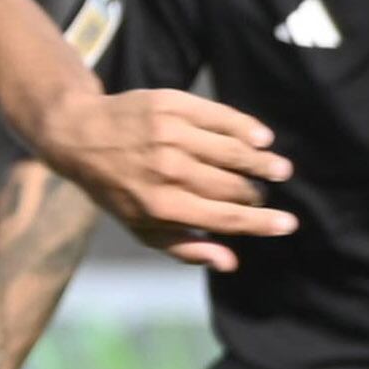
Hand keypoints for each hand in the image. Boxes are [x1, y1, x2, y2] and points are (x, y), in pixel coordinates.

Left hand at [30, 87, 291, 270]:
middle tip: (266, 192)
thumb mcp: (140, 227)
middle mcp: (166, 170)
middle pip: (233, 185)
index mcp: (159, 206)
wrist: (80, 136)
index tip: (288, 224)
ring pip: (233, 151)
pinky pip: (222, 117)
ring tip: (278, 168)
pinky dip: (246, 128)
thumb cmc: (116, 189)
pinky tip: (262, 138)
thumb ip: (185, 247)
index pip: (224, 218)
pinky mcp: (172, 105)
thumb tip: (230, 263)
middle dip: (257, 193)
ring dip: (262, 161)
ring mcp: (170, 134)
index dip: (261, 222)